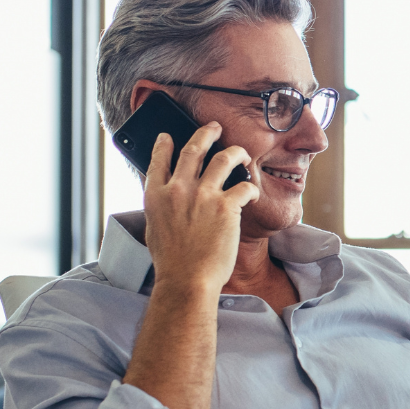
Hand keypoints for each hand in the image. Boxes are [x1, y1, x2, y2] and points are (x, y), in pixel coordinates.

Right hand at [141, 123, 258, 292]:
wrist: (187, 280)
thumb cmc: (172, 262)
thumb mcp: (155, 228)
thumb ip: (161, 207)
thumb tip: (167, 196)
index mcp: (156, 195)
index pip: (158, 159)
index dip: (164, 144)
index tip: (169, 136)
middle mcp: (178, 189)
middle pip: (193, 149)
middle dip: (205, 133)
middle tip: (214, 127)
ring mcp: (203, 196)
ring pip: (223, 158)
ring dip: (236, 152)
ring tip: (242, 153)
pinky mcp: (227, 206)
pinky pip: (244, 186)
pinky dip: (251, 189)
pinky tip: (254, 195)